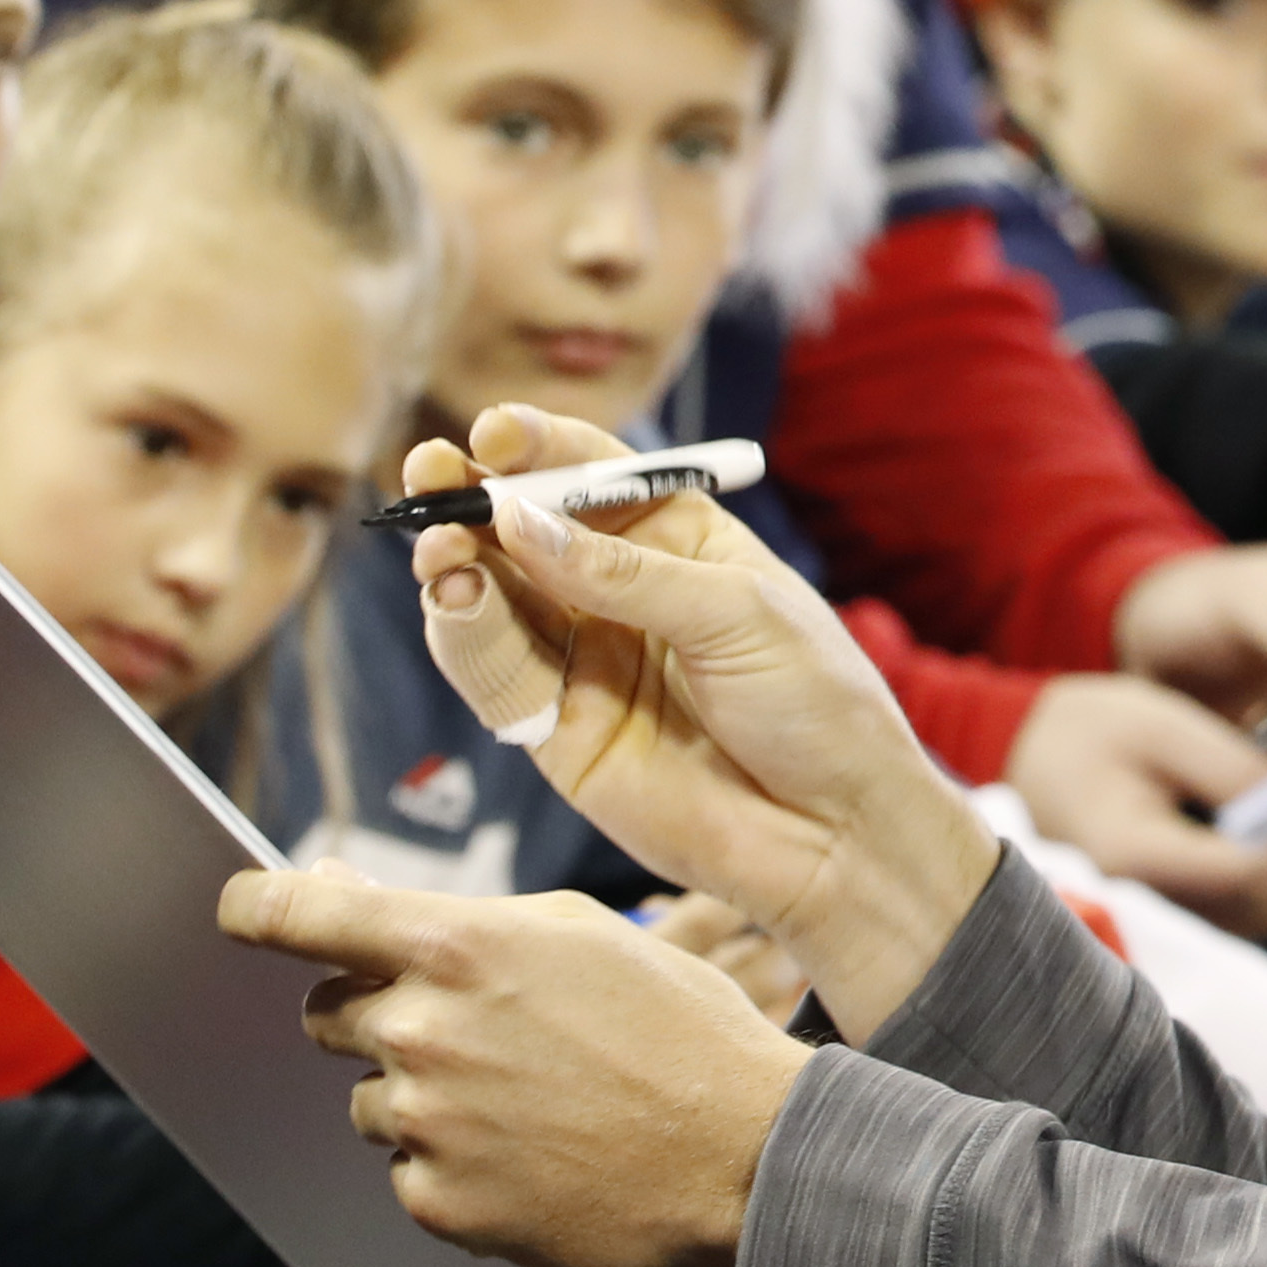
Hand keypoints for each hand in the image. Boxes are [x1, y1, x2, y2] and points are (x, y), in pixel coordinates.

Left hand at [222, 872, 802, 1266]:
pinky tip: (531, 1155)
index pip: (297, 916)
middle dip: (375, 1014)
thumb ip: (453, 920)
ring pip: (371, 1102)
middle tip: (468, 1029)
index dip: (254, 907)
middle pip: (326, 1016)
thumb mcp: (576, 931)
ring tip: (526, 1101)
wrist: (740, 1151)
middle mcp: (422, 1033)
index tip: (236, 909)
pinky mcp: (440, 1205)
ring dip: (424, 1097)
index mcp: (455, 946)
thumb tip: (341, 895)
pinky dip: (455, 1166)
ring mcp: (427, 1125)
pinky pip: (409, 1174)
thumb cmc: (673, 1024)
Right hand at [400, 406, 996, 1033]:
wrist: (836, 832)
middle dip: (471, 499)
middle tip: (430, 475)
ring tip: (440, 547)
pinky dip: (464, 636)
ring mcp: (582, 661)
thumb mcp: (734, 613)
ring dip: (455, 566)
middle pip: (523, 532)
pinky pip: (493, 675)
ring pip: (492, 600)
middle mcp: (618, 593)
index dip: (537, 452)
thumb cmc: (815, 704)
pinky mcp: (555, 733)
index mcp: (677, 538)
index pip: (591, 476)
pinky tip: (456, 601)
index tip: (494, 435)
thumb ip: (622, 574)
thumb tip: (517, 522)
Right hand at [1005, 672, 1266, 939]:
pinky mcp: (1172, 906)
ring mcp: (1159, 913)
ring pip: (1264, 919)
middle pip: (1265, 905)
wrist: (1018, 758)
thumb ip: (1231, 764)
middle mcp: (1148, 902)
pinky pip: (1250, 911)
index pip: (1247, 867)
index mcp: (1136, 854)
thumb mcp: (1157, 724)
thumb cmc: (1078, 731)